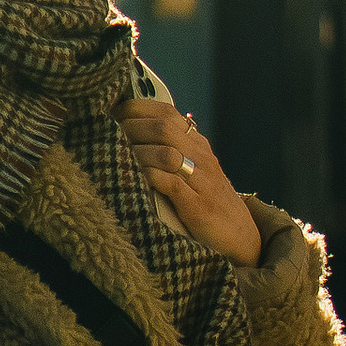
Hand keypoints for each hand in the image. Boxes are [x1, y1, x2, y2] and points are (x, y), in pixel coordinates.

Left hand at [118, 100, 262, 266]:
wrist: (239, 235)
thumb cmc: (206, 200)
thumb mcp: (192, 170)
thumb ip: (169, 150)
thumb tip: (129, 133)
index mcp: (196, 143)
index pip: (166, 112)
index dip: (134, 109)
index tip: (109, 114)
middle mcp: (201, 155)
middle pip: (163, 127)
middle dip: (130, 127)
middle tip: (106, 136)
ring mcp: (202, 179)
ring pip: (166, 152)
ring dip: (136, 152)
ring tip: (116, 157)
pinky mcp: (198, 205)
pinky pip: (172, 184)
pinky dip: (150, 178)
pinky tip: (134, 180)